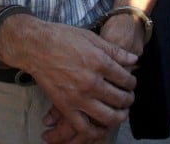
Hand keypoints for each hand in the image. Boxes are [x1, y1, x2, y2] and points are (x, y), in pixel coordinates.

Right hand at [39, 15, 143, 142]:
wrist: (35, 46)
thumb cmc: (62, 38)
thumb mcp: (91, 37)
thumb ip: (114, 50)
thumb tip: (134, 59)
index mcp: (99, 62)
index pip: (125, 79)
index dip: (132, 82)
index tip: (130, 83)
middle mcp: (91, 82)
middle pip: (120, 98)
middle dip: (129, 99)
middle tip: (129, 97)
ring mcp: (78, 96)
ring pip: (107, 116)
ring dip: (119, 116)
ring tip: (121, 112)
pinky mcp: (65, 106)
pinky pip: (84, 127)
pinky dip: (96, 131)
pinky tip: (101, 127)